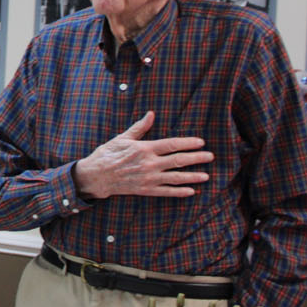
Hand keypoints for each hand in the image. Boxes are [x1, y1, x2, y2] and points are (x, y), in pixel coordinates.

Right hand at [72, 111, 211, 199]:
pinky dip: (179, 192)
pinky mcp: (145, 190)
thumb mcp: (123, 138)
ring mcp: (149, 178)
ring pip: (176, 177)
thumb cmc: (108, 154)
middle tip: (211, 157)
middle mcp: (150, 163)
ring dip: (193, 177)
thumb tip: (151, 114)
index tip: (201, 142)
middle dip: (197, 158)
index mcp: (145, 148)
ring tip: (206, 176)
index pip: (172, 144)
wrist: (96, 176)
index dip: (188, 143)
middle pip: (178, 160)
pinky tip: (191, 191)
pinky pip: (166, 192)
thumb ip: (140, 127)